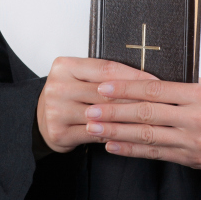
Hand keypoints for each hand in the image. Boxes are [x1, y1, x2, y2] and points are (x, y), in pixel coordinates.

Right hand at [36, 57, 156, 152]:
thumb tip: (142, 76)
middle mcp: (57, 86)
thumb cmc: (69, 93)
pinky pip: (95, 133)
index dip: (134, 74)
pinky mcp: (58, 132)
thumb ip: (104, 75)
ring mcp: (56, 110)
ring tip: (151, 118)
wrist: (41, 118)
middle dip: (135, 97)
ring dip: (129, 118)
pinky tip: (131, 134)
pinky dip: (115, 133)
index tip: (155, 81)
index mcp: (64, 65)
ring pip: (102, 114)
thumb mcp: (81, 76)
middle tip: (160, 101)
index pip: (106, 68)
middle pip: (105, 92)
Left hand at [84, 77, 200, 169]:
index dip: (128, 88)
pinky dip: (132, 150)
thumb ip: (182, 82)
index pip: (156, 89)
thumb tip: (148, 74)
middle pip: (148, 113)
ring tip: (95, 128)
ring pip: (148, 136)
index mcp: (199, 94)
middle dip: (115, 112)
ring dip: (118, 132)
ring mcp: (192, 140)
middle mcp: (195, 117)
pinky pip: (155, 154)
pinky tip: (113, 146)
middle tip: (91, 109)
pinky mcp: (190, 159)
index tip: (105, 86)